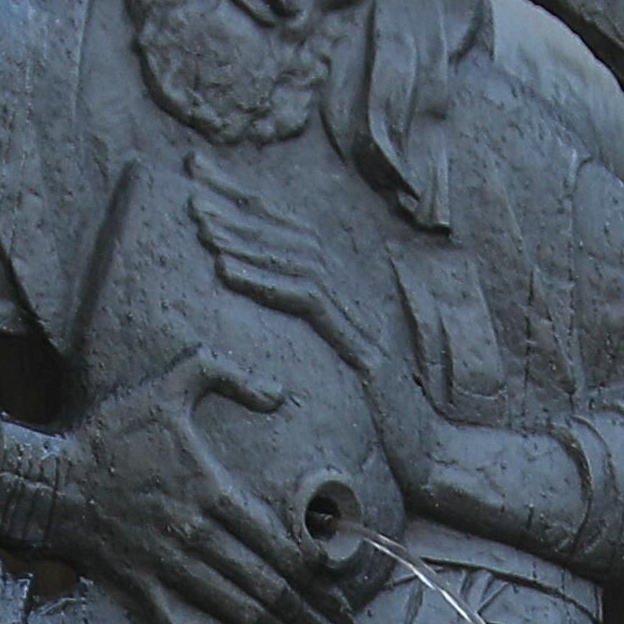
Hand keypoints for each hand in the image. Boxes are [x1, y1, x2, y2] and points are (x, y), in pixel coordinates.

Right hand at [52, 356, 351, 623]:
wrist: (47, 480)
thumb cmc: (112, 431)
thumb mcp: (171, 383)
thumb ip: (228, 377)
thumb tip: (278, 394)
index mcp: (211, 492)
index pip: (280, 547)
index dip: (319, 580)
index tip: (343, 600)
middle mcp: (194, 536)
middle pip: (267, 588)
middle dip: (311, 619)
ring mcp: (165, 567)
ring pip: (234, 612)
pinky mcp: (137, 588)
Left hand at [191, 179, 445, 488]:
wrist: (432, 453)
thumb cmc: (385, 418)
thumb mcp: (339, 366)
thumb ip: (311, 331)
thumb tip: (265, 306)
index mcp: (345, 293)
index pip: (290, 231)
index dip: (246, 198)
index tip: (201, 171)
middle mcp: (353, 294)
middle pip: (291, 232)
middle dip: (238, 200)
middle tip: (192, 173)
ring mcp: (359, 318)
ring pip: (297, 261)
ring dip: (245, 238)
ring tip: (202, 221)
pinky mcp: (361, 348)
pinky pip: (308, 304)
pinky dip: (266, 282)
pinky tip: (228, 272)